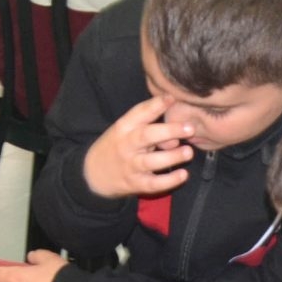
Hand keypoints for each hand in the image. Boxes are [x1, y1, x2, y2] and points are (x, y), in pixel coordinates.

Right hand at [80, 97, 194, 200]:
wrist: (92, 175)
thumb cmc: (115, 147)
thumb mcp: (125, 133)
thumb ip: (151, 130)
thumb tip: (177, 138)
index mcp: (123, 127)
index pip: (139, 113)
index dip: (156, 104)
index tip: (172, 97)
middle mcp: (126, 145)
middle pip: (147, 135)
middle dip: (169, 131)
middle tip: (190, 128)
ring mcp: (130, 165)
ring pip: (151, 161)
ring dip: (172, 156)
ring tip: (188, 152)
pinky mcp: (135, 184)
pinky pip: (153, 183)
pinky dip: (169, 180)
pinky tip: (183, 175)